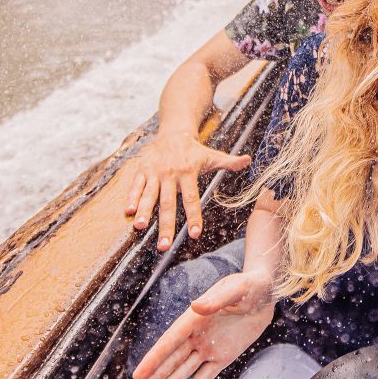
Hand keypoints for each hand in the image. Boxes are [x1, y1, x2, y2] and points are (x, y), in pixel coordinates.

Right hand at [121, 127, 251, 250]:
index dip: (194, 217)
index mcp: (188, 172)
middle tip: (164, 246)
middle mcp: (171, 174)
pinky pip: (136, 186)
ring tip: (140, 227)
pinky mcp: (142, 170)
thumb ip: (229, 161)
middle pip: (168, 203)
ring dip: (144, 211)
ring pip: (149, 194)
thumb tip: (249, 160)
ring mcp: (155, 172)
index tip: (195, 235)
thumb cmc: (194, 150)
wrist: (173, 132)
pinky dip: (131, 197)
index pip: (192, 199)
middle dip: (166, 226)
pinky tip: (128, 211)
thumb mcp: (212, 155)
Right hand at [127, 271, 275, 378]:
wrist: (266, 293)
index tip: (138, 375)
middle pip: (170, 361)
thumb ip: (217, 299)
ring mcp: (208, 347)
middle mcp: (196, 335)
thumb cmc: (249, 286)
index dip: (154, 359)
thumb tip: (196, 306)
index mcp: (194, 318)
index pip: (169, 342)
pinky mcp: (222, 356)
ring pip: (183, 371)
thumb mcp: (236, 289)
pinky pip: (205, 376)